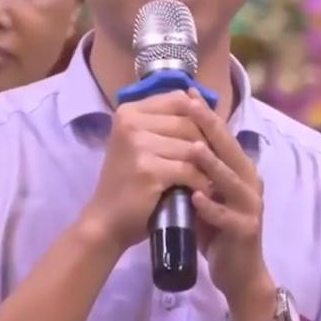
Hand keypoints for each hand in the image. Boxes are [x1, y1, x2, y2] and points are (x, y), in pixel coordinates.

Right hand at [81, 90, 213, 251]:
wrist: (107, 221)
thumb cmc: (129, 183)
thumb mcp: (141, 143)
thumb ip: (165, 121)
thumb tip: (202, 101)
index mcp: (128, 111)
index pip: (178, 99)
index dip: (199, 117)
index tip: (205, 139)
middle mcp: (130, 122)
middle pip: (188, 121)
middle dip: (206, 144)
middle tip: (213, 163)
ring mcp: (137, 145)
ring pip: (192, 147)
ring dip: (206, 166)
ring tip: (210, 178)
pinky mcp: (148, 169)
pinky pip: (189, 170)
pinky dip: (200, 183)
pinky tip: (200, 192)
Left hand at [182, 88, 273, 308]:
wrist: (238, 273)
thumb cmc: (217, 229)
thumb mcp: (205, 193)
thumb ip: (195, 169)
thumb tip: (168, 138)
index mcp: (239, 170)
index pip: (220, 136)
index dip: (205, 114)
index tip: (186, 92)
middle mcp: (250, 183)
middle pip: (230, 149)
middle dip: (210, 126)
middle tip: (191, 104)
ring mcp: (250, 207)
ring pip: (232, 180)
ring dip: (213, 163)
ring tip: (193, 147)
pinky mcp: (245, 231)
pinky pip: (227, 217)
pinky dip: (212, 207)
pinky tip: (196, 197)